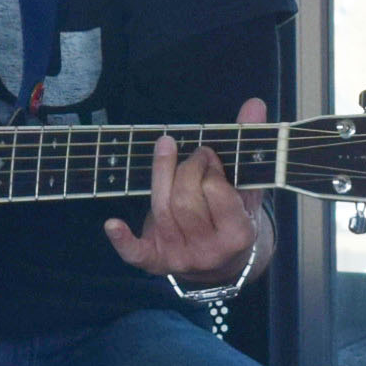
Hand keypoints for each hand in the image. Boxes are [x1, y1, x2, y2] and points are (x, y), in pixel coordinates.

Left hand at [106, 98, 265, 283]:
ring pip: (161, 210)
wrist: (223, 261)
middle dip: (186, 168)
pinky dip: (122, 239)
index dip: (209, 167)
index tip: (210, 156)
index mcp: (238, 234)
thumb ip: (248, 145)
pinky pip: (136, 253)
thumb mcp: (247, 185)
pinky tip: (112, 224)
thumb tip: (254, 104)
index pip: (215, 191)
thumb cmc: (234, 214)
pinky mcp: (156, 262)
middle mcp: (209, 251)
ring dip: (160, 174)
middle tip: (194, 156)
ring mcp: (181, 258)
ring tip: (167, 150)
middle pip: (184, 201)